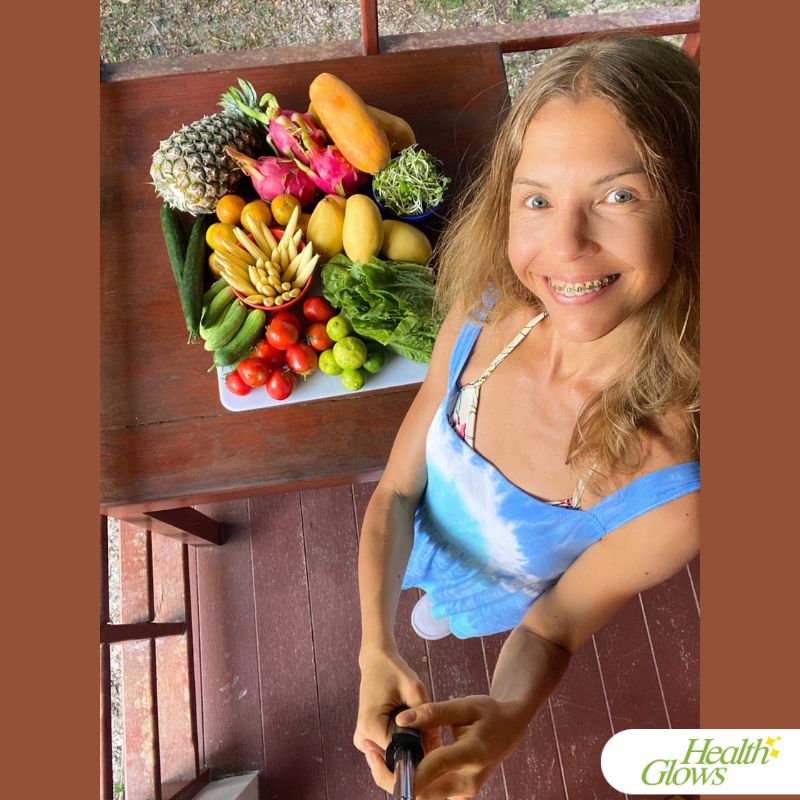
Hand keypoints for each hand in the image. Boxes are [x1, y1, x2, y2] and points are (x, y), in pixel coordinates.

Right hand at [354, 648, 440, 760]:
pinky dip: (400, 740)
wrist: (376, 660)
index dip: (419, 751)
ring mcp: (363, 739)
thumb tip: (437, 747)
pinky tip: (406, 725)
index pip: (399, 755)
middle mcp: (363, 738)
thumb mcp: (414, 689)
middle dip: (414, 747)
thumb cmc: (394, 671)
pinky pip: (388, 749)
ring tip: (415, 722)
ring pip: (393, 755)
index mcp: (371, 727)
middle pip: (396, 758)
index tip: (432, 741)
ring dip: (408, 743)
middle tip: (426, 728)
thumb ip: (426, 717)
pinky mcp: (366, 737)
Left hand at [363, 695, 528, 799]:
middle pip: (421, 793)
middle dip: (390, 776)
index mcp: (472, 755)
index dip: (403, 767)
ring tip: (376, 754)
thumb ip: (434, 712)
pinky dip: (408, 781)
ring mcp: (461, 793)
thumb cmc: (490, 713)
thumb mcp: (465, 706)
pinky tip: (396, 760)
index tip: (377, 753)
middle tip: (369, 750)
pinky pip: (426, 794)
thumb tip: (401, 720)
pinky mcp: (456, 795)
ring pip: (420, 797)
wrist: (511, 728)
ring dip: (397, 780)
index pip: (432, 768)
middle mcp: (466, 783)